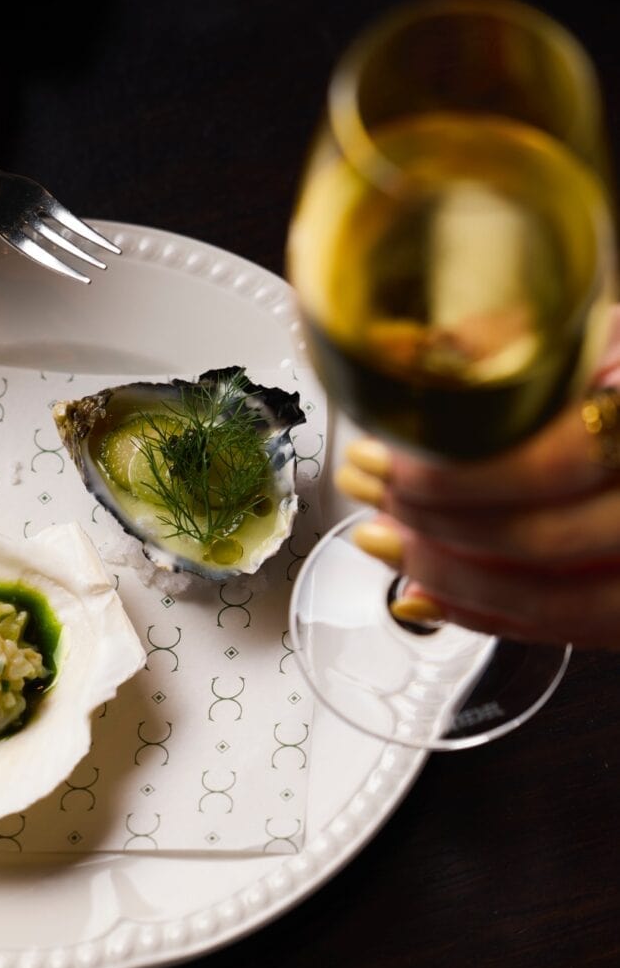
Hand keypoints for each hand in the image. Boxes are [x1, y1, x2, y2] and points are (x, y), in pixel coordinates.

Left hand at [336, 308, 619, 648]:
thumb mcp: (602, 336)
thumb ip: (521, 343)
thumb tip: (406, 353)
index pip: (558, 460)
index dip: (458, 472)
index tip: (387, 456)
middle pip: (544, 539)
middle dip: (433, 523)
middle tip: (370, 491)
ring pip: (558, 601)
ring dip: (450, 579)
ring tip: (382, 542)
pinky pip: (576, 631)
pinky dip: (493, 618)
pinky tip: (429, 595)